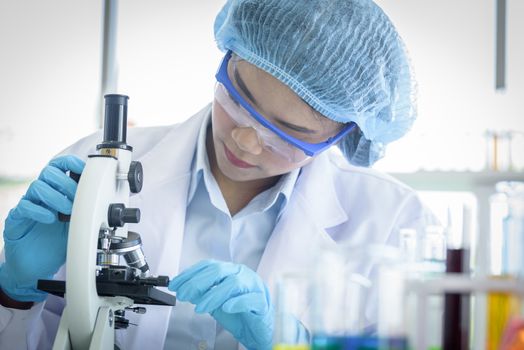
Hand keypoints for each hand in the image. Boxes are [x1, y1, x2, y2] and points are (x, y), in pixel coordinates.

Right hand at [0, 155, 84, 301]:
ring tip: (67, 211)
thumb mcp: (77, 224)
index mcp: (56, 192)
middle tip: (77, 198)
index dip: (71, 163)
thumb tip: (102, 199)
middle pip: (48, 172)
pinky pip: (24, 206)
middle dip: (66, 182)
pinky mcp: (16, 220)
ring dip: (56, 196)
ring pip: (37, 186)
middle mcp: (41, 196)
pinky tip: (50, 219)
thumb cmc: (57, 244)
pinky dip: (39, 210)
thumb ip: (85, 210)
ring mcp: (28, 206)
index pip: (59, 166)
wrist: (37, 267)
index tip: (83, 168)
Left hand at [169, 260, 272, 349]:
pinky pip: (249, 299)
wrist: (257, 330)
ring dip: (213, 295)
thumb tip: (185, 289)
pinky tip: (225, 308)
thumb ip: (202, 293)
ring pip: (233, 283)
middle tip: (183, 294)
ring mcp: (254, 287)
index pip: (208, 265)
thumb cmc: (238, 313)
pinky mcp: (261, 303)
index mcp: (231, 271)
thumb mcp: (215, 302)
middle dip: (197, 282)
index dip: (190, 273)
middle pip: (219, 271)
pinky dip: (236, 302)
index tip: (175, 284)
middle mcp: (242, 274)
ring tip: (199, 308)